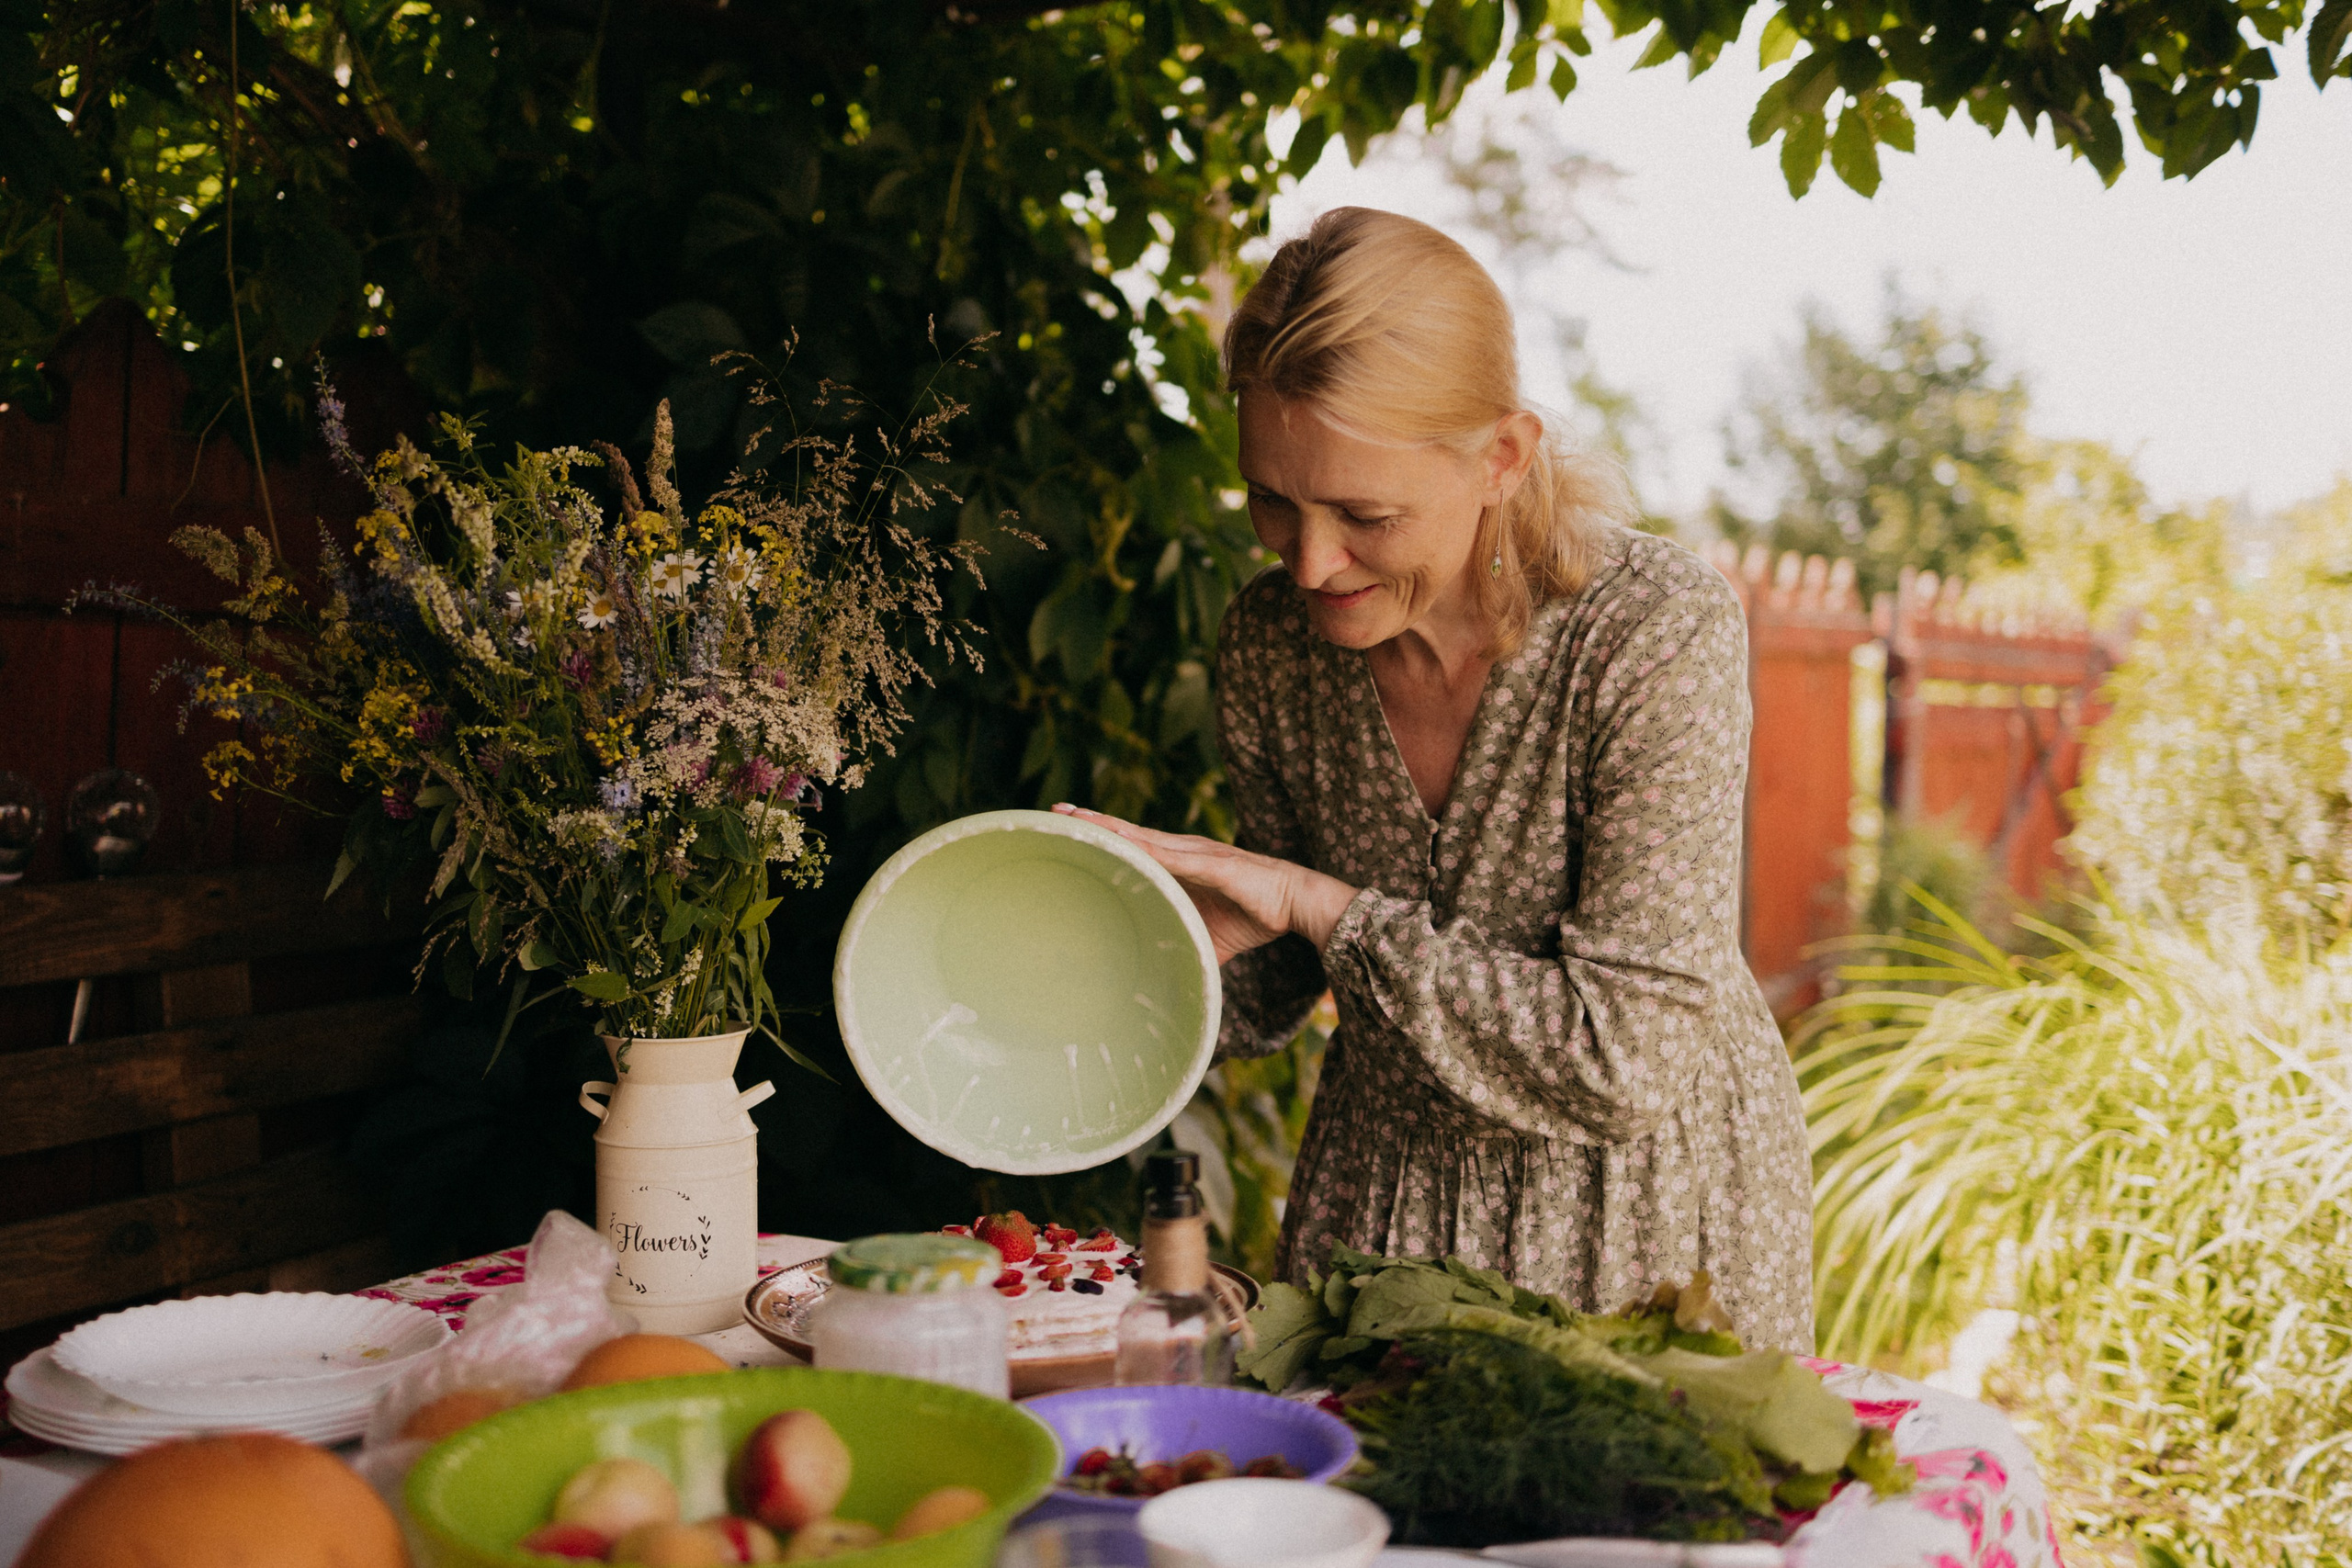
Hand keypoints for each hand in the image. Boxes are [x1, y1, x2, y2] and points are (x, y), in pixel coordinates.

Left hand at [1052, 805, 1356, 964]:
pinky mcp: (1215, 864)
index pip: (1133, 846)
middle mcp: (1184, 851)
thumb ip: (1183, 944)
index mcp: (1180, 864)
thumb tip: (1162, 979)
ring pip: (1144, 838)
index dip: (1102, 836)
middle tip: (1056, 812)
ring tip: (1078, 818)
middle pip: (1130, 833)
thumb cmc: (1255, 914)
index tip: (1069, 828)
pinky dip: (1146, 848)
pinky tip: (1122, 842)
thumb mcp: (1207, 937)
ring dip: (1111, 829)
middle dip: (1094, 822)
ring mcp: (1198, 855)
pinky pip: (1174, 855)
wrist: (1298, 904)